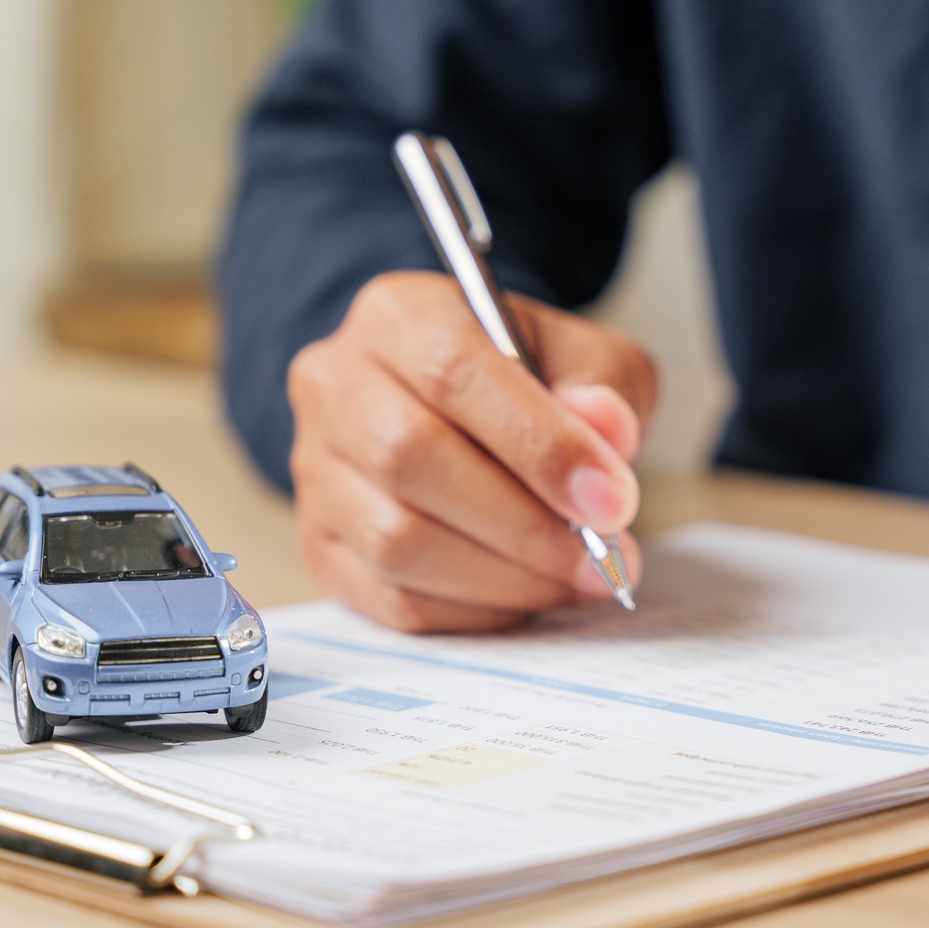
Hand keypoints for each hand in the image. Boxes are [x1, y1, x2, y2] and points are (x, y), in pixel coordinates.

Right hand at [286, 271, 656, 631]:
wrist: (458, 410)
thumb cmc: (522, 379)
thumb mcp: (581, 354)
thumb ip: (602, 383)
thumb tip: (604, 429)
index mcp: (398, 316)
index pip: (453, 372)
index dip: (537, 445)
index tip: (612, 501)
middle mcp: (337, 384)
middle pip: (410, 458)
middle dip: (524, 524)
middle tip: (603, 556)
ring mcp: (316, 470)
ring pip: (394, 540)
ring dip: (503, 576)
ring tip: (576, 579)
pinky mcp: (321, 544)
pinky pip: (390, 598)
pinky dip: (473, 610)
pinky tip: (527, 595)